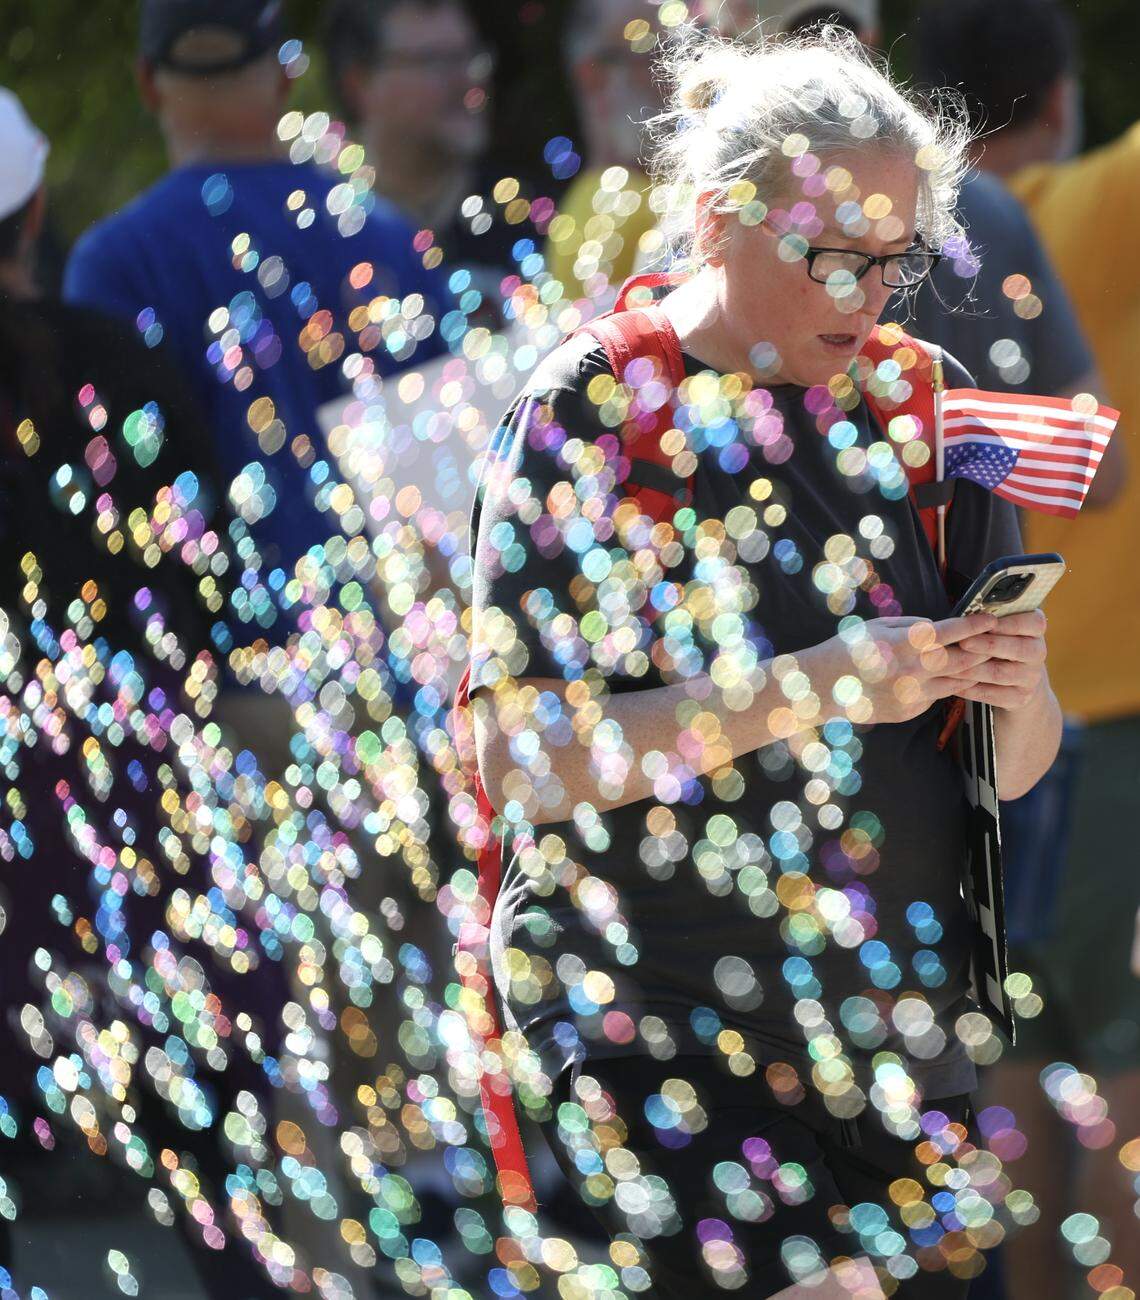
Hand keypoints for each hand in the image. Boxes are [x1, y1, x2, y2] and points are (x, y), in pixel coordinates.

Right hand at [812, 612, 997, 725]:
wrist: (822, 688)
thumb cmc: (848, 650)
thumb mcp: (877, 626)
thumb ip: (912, 625)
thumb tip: (939, 627)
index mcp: (907, 643)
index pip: (953, 631)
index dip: (977, 624)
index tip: (992, 619)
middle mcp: (915, 669)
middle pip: (966, 660)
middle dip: (984, 651)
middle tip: (995, 644)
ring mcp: (914, 694)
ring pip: (957, 682)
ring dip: (970, 672)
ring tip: (979, 663)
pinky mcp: (909, 711)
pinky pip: (935, 697)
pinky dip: (942, 687)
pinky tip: (939, 680)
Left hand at [953, 609, 1048, 710]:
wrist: (1018, 682)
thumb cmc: (1000, 644)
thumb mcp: (1001, 628)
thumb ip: (989, 621)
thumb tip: (966, 615)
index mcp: (1035, 630)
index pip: (1034, 623)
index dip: (1011, 623)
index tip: (988, 622)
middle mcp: (1037, 652)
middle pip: (1019, 649)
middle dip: (988, 645)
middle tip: (964, 642)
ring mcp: (1031, 678)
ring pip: (1001, 673)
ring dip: (973, 669)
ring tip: (950, 665)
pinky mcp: (1020, 698)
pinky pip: (993, 695)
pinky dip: (971, 689)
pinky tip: (953, 683)